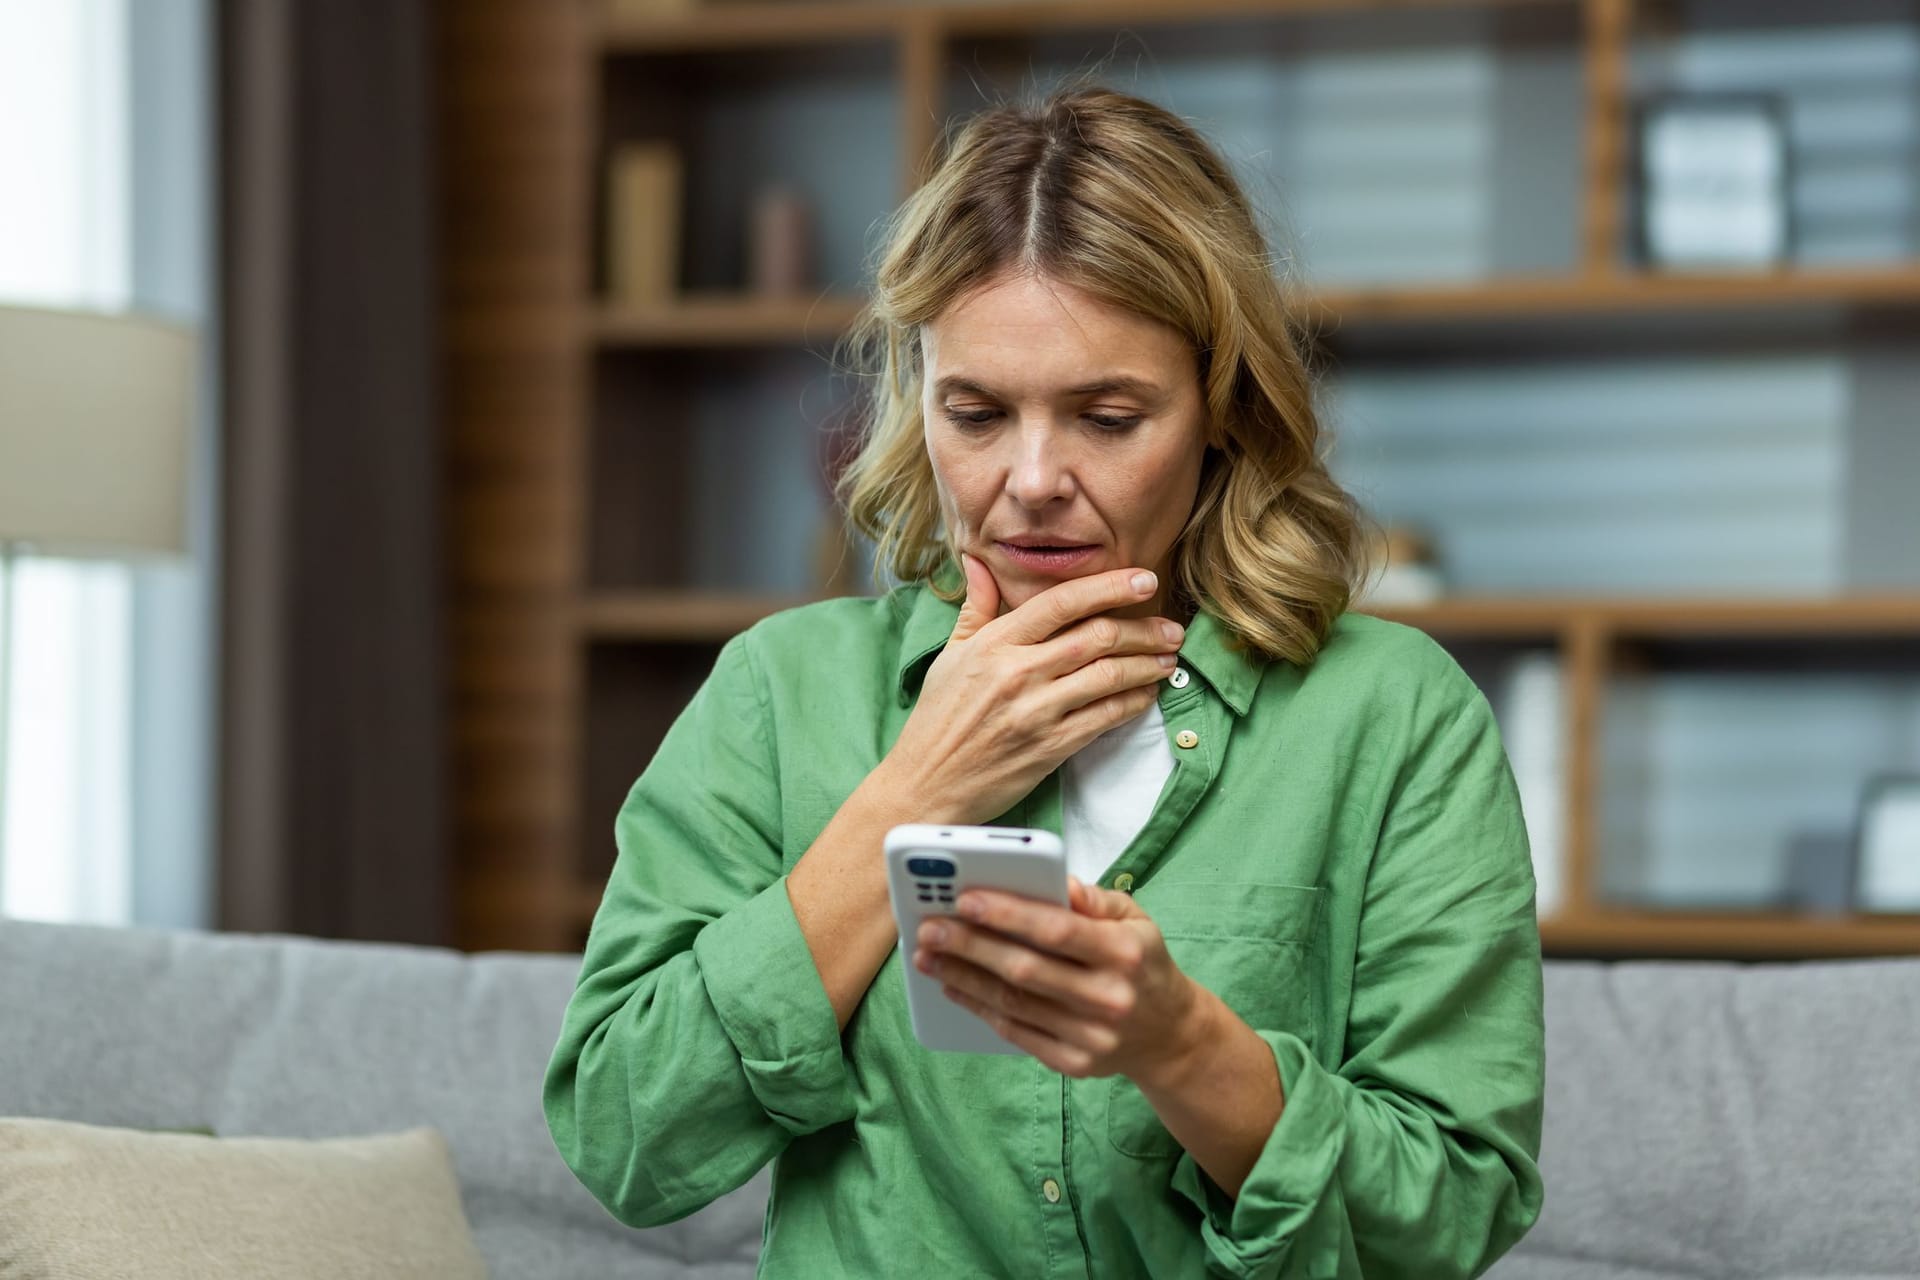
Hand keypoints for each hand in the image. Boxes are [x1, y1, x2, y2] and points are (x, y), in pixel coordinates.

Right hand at [876, 554, 1184, 826]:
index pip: (1062, 602)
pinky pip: (1106, 717)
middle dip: (1144, 628)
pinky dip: (1133, 702)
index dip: (1109, 586)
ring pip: (1109, 675)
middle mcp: (1018, 672)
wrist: (928, 783)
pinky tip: (1146, 693)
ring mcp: (1036, 711)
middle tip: (1171, 626)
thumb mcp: (951, 655)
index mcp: (995, 643)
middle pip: (1097, 636)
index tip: (1143, 580)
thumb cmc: (938, 719)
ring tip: (1168, 657)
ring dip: (1147, 664)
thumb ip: (976, 608)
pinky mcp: (1051, 747)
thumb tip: (979, 563)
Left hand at [911, 875, 1213, 1085]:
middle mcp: (1109, 996)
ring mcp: (1092, 1035)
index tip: (964, 898)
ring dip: (963, 978)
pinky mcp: (1075, 1063)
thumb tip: (1055, 880)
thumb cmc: (1141, 962)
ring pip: (1014, 1003)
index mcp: (1125, 952)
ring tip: (928, 956)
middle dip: (970, 946)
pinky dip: (980, 1008)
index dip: (1008, 914)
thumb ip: (1094, 898)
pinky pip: (1016, 1034)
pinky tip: (954, 987)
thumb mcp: (1134, 919)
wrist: (1170, 1033)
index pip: (1057, 930)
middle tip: (929, 928)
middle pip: (1026, 969)